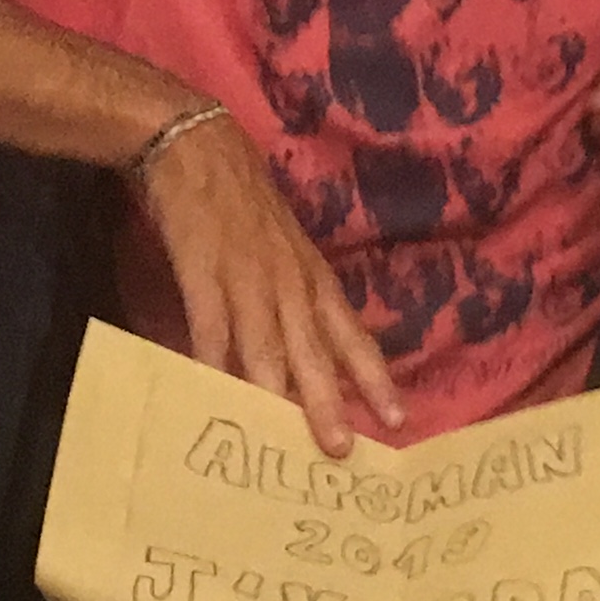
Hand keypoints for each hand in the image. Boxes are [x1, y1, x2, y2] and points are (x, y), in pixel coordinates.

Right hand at [133, 111, 402, 454]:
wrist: (201, 151)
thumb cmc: (248, 207)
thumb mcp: (289, 251)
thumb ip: (299, 299)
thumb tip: (310, 355)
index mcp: (313, 279)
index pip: (353, 336)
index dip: (374, 378)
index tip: (398, 421)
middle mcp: (288, 283)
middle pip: (314, 350)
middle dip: (328, 401)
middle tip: (342, 449)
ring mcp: (246, 278)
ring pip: (266, 344)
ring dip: (275, 391)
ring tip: (284, 434)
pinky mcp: (203, 272)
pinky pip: (210, 325)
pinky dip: (211, 360)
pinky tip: (211, 392)